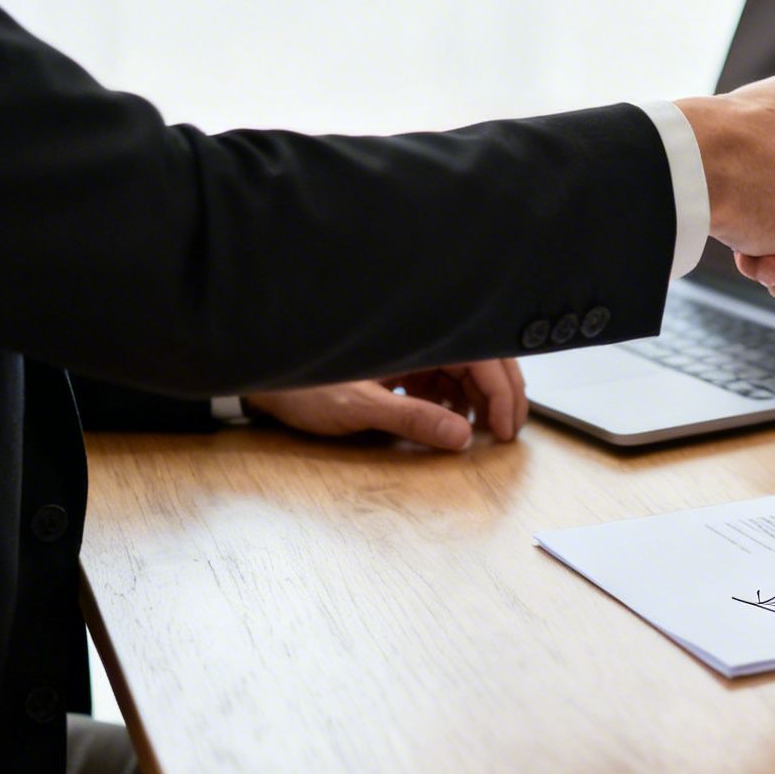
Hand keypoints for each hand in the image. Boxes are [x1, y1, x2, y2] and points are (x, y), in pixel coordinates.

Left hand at [244, 359, 527, 451]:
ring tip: (481, 432)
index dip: (502, 395)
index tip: (507, 430)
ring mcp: (411, 350)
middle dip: (500, 397)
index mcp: (416, 337)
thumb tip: (462, 436)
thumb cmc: (303, 385)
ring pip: (465, 371)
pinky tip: (449, 421)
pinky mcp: (401, 364)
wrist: (266, 380)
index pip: (483, 359)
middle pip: (482, 362)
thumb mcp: (360, 406)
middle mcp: (419, 338)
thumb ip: (413, 418)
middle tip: (508, 433)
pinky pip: (441, 378)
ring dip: (479, 400)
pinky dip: (453, 400)